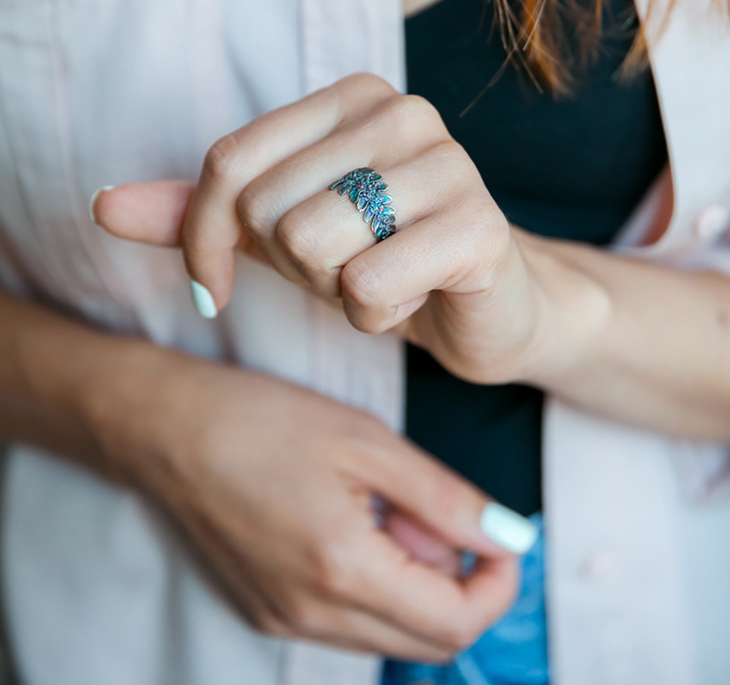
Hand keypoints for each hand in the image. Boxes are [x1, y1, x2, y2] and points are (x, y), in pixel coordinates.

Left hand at [93, 73, 558, 384]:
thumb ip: (202, 215)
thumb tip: (104, 207)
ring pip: (313, 243)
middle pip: (268, 208)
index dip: (204, 241)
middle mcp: (400, 114)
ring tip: (380, 280)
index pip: (228, 164)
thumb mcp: (280, 235)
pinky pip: (369, 284)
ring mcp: (447, 164)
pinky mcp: (479, 226)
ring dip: (335, 290)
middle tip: (345, 270)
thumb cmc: (382, 261)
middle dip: (294, 268)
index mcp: (349, 99)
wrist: (483, 307)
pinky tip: (412, 299)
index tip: (215, 285)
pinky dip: (374, 314)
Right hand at [99, 351, 534, 660]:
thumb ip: (447, 499)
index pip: (455, 624)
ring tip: (386, 510)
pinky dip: (374, 584)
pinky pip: (347, 619)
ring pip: (388, 631)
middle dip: (457, 583)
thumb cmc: (264, 421)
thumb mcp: (367, 443)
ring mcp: (284, 619)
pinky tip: (352, 524)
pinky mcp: (266, 609)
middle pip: (427, 639)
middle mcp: (312, 616)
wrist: (167, 429)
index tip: (500, 537)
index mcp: (342, 572)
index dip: (496, 585)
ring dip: (413, 582)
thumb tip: (511, 537)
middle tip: (435, 514)